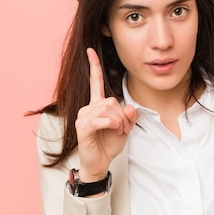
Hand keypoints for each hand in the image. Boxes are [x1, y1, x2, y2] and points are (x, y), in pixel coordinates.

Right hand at [75, 48, 137, 180]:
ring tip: (118, 132)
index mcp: (97, 106)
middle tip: (123, 129)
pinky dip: (110, 124)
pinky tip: (112, 129)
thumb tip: (131, 107)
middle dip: (122, 115)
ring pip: (107, 109)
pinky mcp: (82, 128)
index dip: (94, 66)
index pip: (96, 82)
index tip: (90, 51)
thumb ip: (129, 117)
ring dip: (118, 121)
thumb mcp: (125, 129)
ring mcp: (83, 117)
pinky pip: (99, 119)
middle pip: (111, 100)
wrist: (99, 163)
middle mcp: (88, 108)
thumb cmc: (108, 145)